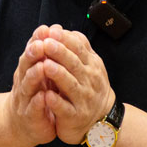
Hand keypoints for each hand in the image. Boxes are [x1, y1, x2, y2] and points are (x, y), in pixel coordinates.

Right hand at [5, 26, 56, 146]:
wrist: (22, 123)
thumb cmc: (35, 92)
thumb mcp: (40, 69)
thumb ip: (46, 51)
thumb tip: (55, 27)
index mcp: (28, 67)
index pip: (31, 50)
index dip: (37, 40)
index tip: (45, 30)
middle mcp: (24, 80)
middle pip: (26, 64)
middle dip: (33, 54)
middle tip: (40, 44)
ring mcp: (25, 98)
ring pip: (28, 85)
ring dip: (35, 75)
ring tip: (42, 67)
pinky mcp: (30, 116)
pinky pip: (34, 108)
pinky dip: (38, 102)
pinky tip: (44, 97)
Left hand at [35, 24, 114, 144]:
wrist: (100, 119)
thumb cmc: (88, 86)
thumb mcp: (86, 64)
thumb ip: (74, 47)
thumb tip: (58, 27)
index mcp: (91, 65)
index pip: (79, 48)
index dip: (65, 39)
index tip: (51, 31)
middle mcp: (89, 80)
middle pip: (74, 64)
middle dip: (60, 53)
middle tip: (46, 43)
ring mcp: (83, 99)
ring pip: (70, 85)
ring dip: (58, 75)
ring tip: (46, 65)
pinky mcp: (75, 116)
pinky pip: (65, 108)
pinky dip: (56, 102)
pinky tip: (47, 96)